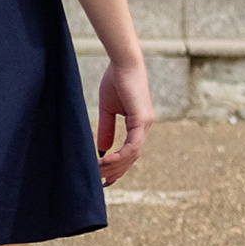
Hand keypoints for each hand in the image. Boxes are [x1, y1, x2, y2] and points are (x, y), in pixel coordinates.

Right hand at [94, 56, 152, 184]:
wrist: (123, 63)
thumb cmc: (116, 80)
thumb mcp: (107, 109)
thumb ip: (106, 128)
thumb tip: (103, 148)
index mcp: (138, 124)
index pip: (130, 152)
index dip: (119, 166)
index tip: (105, 178)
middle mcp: (145, 127)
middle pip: (132, 158)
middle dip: (116, 172)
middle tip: (100, 182)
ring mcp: (146, 124)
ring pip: (133, 155)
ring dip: (115, 166)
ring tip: (98, 173)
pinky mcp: (142, 120)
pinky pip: (133, 144)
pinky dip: (120, 155)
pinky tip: (106, 161)